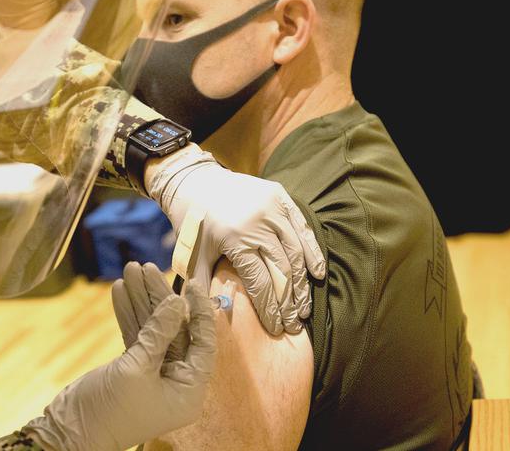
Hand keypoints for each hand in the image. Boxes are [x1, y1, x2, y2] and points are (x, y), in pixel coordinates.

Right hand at [24, 279, 215, 450]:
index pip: (204, 342)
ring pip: (152, 329)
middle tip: (147, 268)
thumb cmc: (110, 410)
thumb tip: (177, 302)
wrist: (71, 433)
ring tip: (130, 269)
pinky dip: (127, 313)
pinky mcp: (132, 369)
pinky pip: (136, 336)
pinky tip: (120, 290)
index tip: (190, 282)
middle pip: (175, 330)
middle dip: (159, 297)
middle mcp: (176, 381)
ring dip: (141, 300)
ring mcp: (153, 374)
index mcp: (189, 389)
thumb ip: (158, 333)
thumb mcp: (137, 368)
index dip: (198, 310)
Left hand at [146, 146, 325, 334]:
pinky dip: (312, 251)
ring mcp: (271, 206)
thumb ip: (204, 287)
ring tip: (304, 307)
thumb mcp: (193, 256)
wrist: (194, 180)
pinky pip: (302, 227)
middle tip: (294, 324)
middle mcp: (256, 221)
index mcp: (234, 237)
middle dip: (290, 302)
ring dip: (303, 282)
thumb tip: (216, 318)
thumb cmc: (192, 224)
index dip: (270, 309)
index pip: (260, 281)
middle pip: (282, 270)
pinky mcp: (280, 195)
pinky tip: (317, 273)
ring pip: (296, 251)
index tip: (276, 328)